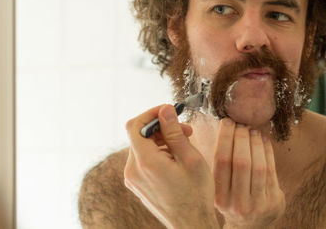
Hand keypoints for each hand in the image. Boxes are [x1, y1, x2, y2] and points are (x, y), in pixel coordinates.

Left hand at [124, 105, 218, 228]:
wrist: (190, 224)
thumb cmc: (195, 194)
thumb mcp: (190, 159)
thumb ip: (174, 132)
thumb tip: (165, 109)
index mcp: (145, 162)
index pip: (135, 125)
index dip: (150, 114)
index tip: (167, 111)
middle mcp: (132, 170)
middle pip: (139, 136)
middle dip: (161, 128)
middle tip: (185, 131)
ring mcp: (132, 178)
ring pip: (142, 147)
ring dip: (160, 140)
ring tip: (183, 145)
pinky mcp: (136, 183)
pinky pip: (142, 159)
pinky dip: (156, 152)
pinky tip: (174, 158)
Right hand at [213, 118, 285, 227]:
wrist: (249, 226)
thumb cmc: (231, 199)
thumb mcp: (218, 189)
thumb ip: (219, 168)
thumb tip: (223, 131)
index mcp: (218, 197)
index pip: (221, 161)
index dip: (225, 138)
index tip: (227, 122)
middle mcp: (236, 203)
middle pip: (240, 162)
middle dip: (241, 138)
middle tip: (241, 124)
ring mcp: (257, 204)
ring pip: (258, 166)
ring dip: (255, 143)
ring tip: (252, 130)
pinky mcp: (273, 203)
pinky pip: (271, 172)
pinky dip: (268, 153)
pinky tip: (264, 141)